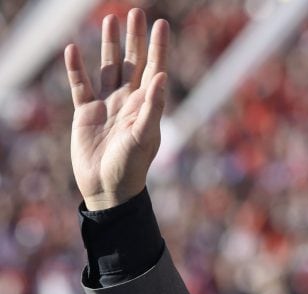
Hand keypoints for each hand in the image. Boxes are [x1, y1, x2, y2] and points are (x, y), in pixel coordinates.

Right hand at [65, 8, 168, 209]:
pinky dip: (76, 68)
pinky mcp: (86, 113)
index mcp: (147, 107)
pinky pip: (80, 85)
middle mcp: (128, 102)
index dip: (158, 48)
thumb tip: (161, 76)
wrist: (108, 189)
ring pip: (108, 68)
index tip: (161, 24)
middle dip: (135, 39)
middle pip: (132, 63)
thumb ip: (153, 107)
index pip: (154, 70)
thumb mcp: (144, 137)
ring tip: (110, 19)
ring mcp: (107, 106)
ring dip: (110, 45)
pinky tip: (73, 48)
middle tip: (137, 12)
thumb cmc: (131, 167)